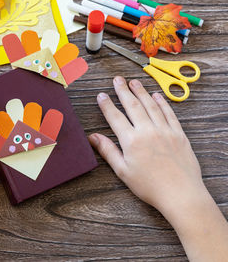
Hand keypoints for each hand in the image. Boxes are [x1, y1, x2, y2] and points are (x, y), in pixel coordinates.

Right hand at [89, 76, 203, 212]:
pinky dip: (162, 103)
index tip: (101, 95)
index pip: (115, 117)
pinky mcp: (178, 134)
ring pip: (151, 106)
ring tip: (134, 82)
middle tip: (117, 80)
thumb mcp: (123, 171)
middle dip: (123, 91)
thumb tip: (94, 138)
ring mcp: (165, 130)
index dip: (107, 105)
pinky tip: (156, 96)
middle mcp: (148, 131)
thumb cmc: (150, 186)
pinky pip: (169, 113)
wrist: (180, 193)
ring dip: (141, 92)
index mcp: (131, 141)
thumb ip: (108, 151)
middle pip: (133, 106)